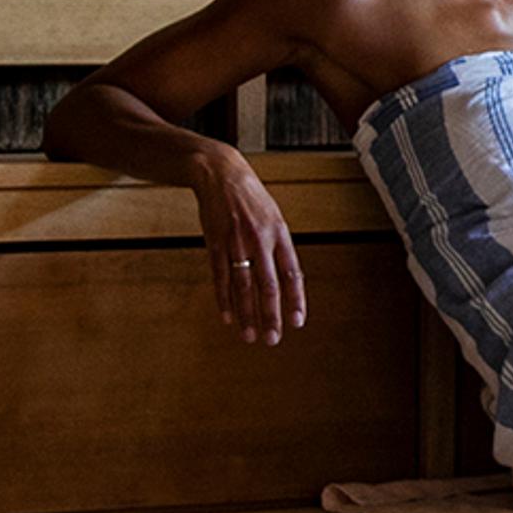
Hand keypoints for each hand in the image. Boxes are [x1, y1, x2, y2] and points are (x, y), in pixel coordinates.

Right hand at [191, 150, 308, 345]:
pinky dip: (224, 299)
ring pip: (244, 286)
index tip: (298, 322)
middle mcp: (260, 239)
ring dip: (247, 314)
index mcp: (280, 233)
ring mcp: (236, 242)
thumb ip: (278, 246)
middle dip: (271, 315)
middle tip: (273, 339)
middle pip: (268, 285)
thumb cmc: (250, 197)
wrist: (220, 172)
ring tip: (250, 336)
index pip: (292, 273)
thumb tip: (287, 278)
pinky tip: (228, 317)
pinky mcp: (215, 242)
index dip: (295, 299)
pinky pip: (220, 276)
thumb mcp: (273, 216)